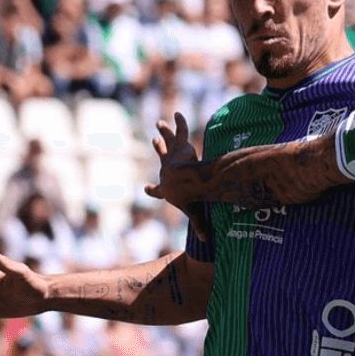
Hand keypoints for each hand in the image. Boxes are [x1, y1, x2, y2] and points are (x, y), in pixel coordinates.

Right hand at [144, 112, 209, 239]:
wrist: (186, 182)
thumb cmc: (188, 198)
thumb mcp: (194, 212)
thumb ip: (200, 225)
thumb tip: (207, 241)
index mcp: (167, 187)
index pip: (157, 190)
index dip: (152, 190)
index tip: (147, 189)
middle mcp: (166, 169)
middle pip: (161, 157)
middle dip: (157, 149)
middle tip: (154, 141)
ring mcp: (173, 157)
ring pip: (168, 141)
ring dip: (164, 132)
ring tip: (160, 123)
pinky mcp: (182, 147)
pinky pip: (181, 132)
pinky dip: (179, 122)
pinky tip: (178, 113)